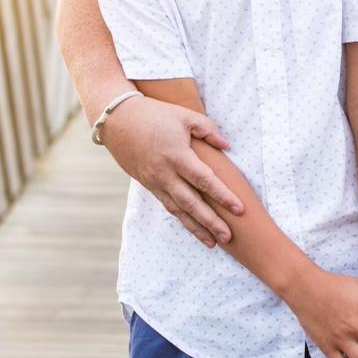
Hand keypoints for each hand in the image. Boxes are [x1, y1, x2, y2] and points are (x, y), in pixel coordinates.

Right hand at [100, 95, 242, 246]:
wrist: (117, 121)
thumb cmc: (155, 114)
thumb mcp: (185, 116)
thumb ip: (208, 130)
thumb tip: (227, 146)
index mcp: (177, 156)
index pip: (204, 181)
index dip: (223, 196)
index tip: (239, 209)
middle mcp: (165, 174)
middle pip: (191, 203)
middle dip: (211, 222)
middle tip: (229, 237)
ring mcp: (155, 182)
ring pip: (178, 210)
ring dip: (196, 228)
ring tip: (212, 242)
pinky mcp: (148, 185)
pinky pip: (168, 205)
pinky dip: (181, 218)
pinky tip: (193, 228)